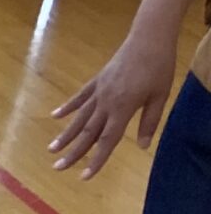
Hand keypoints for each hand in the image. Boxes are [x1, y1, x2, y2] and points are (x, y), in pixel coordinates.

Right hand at [50, 26, 175, 174]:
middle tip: (57, 168)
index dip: (96, 160)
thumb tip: (142, 146)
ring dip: (65, 135)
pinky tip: (55, 116)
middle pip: (87, 133)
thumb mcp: (160, 96)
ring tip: (51, 149)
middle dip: (73, 152)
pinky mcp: (98, 80)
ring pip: (79, 117)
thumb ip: (149, 122)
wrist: (149, 37)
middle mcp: (106, 103)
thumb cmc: (159, 66)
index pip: (107, 140)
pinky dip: (68, 107)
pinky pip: (80, 96)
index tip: (84, 176)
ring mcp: (99, 91)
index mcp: (123, 108)